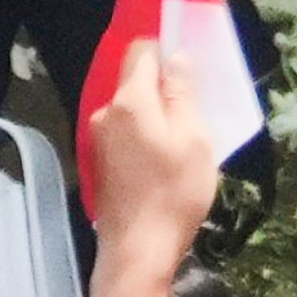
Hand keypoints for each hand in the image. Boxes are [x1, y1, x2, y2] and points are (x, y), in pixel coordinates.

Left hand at [88, 38, 220, 269]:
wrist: (138, 247)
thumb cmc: (174, 192)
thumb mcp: (194, 140)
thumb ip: (182, 95)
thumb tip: (176, 59)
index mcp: (130, 102)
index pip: (141, 53)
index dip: (164, 49)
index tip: (189, 62)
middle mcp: (106, 113)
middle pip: (135, 82)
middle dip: (163, 86)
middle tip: (196, 108)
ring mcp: (99, 138)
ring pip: (131, 109)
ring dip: (156, 114)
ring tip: (184, 138)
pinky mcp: (101, 160)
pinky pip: (126, 132)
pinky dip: (145, 134)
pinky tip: (165, 157)